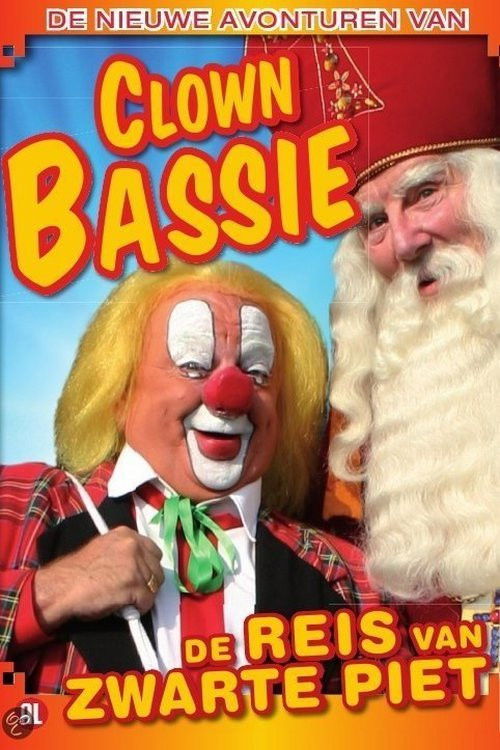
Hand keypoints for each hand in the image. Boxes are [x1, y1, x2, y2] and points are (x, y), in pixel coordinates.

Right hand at [33, 526, 164, 630]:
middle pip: (157, 568)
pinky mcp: (134, 585)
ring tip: (128, 600)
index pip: (153, 550)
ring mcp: (135, 565)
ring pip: (154, 585)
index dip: (148, 566)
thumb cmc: (78, 571)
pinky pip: (147, 601)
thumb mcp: (104, 548)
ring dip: (144, 595)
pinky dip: (139, 608)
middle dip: (148, 581)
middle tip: (135, 591)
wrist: (62, 587)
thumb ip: (124, 552)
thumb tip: (139, 565)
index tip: (141, 576)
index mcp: (126, 534)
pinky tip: (126, 608)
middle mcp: (133, 546)